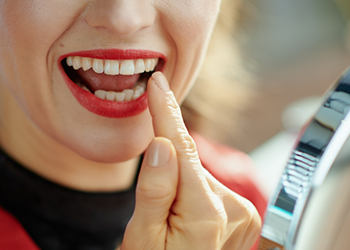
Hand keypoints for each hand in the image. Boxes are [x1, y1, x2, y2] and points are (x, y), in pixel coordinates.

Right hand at [120, 72, 260, 249]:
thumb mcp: (142, 236)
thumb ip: (154, 190)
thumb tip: (161, 144)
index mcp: (206, 214)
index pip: (181, 147)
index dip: (166, 112)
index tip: (159, 84)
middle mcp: (233, 209)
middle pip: (189, 163)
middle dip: (167, 168)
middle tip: (155, 206)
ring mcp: (242, 213)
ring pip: (199, 174)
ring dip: (181, 184)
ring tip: (172, 220)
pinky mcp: (242, 214)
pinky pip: (209, 186)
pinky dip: (193, 191)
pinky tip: (187, 216)